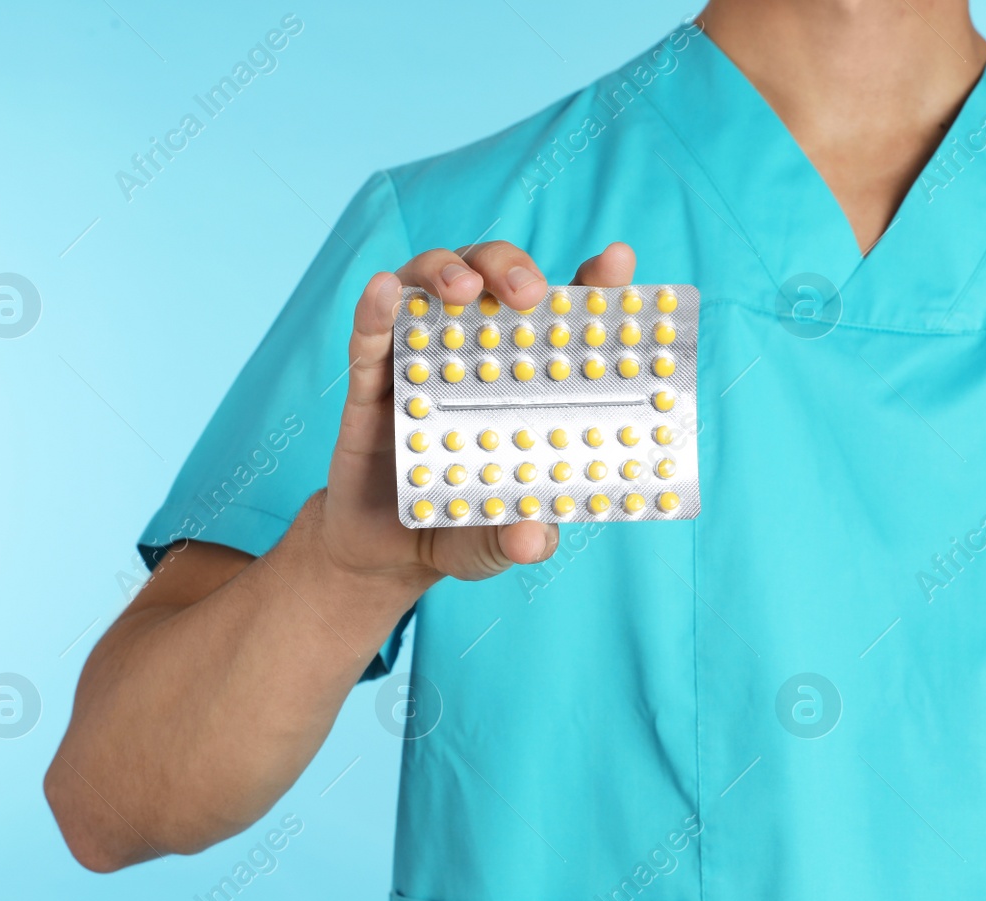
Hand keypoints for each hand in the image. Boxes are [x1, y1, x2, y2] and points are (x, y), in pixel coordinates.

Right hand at [318, 240, 636, 583]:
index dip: (595, 283)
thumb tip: (534, 538)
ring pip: (430, 284)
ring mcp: (419, 363)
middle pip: (494, 279)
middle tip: (528, 294)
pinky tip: (384, 293)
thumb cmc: (463, 528)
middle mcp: (474, 357)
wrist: (387, 554)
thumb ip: (523, 538)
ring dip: (447, 271)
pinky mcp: (369, 384)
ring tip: (464, 290)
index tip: (616, 261)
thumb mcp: (503, 539)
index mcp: (526, 380)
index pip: (565, 316)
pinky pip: (368, 334)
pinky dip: (376, 306)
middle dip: (512, 268)